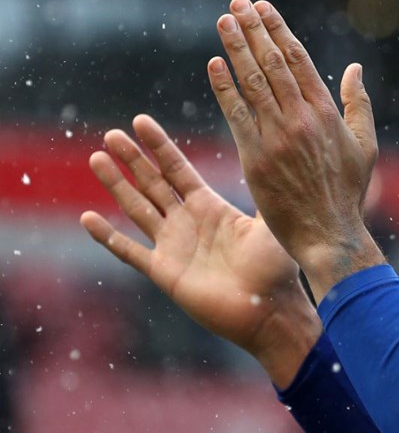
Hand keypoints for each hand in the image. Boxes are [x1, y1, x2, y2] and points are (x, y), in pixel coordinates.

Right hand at [79, 115, 319, 386]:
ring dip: (116, 185)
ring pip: (137, 209)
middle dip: (133, 159)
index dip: (159, 146)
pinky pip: (130, 252)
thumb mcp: (271, 222)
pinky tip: (87, 218)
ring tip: (97, 158)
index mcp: (211, 207)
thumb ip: (265, 192)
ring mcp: (174, 247)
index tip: (140, 121)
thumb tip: (276, 154)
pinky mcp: (165, 272)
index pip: (178, 170)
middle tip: (112, 134)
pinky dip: (108, 237)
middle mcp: (189, 223)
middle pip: (153, 184)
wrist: (270, 311)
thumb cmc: (277, 269)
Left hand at [207, 0, 384, 301]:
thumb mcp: (365, 146)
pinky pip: (236, 115)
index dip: (278, 31)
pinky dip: (225, 87)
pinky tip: (214, 64)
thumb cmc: (348, 193)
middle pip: (272, 64)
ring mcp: (277, 137)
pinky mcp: (255, 158)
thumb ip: (357, 105)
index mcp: (327, 113)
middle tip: (237, 4)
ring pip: (253, 82)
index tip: (263, 9)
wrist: (329, 233)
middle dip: (253, 30)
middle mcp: (301, 119)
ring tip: (223, 22)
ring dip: (236, 49)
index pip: (298, 61)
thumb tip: (354, 69)